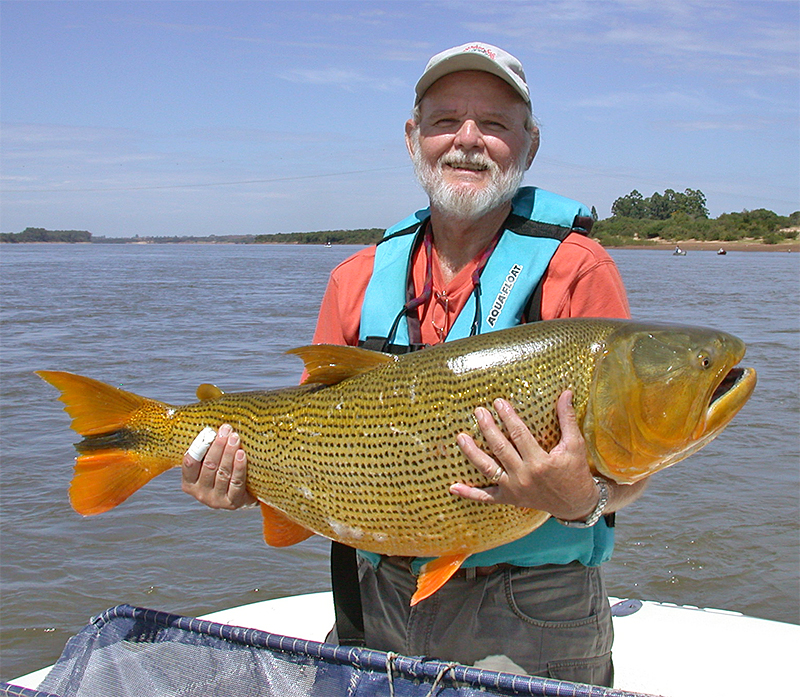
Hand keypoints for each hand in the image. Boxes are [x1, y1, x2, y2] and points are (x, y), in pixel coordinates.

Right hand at [181, 424, 256, 509]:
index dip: (200, 446)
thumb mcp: (209, 465)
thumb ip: (206, 451)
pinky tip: (242, 454)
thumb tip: (212, 426)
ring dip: (229, 453)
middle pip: (209, 466)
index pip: (190, 463)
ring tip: (235, 438)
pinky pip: (236, 482)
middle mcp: (200, 493)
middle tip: (226, 431)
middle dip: (218, 446)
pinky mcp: (232, 503)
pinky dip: (239, 467)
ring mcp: (216, 500)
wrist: (241, 496)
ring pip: (223, 473)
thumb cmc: (221, 474)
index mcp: (189, 483)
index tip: (210, 431)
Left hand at [450, 391, 600, 520]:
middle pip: (500, 448)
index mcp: (540, 462)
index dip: (507, 417)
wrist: (576, 504)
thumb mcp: (575, 445)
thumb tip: (566, 393)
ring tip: (460, 437)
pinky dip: (469, 494)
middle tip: (478, 412)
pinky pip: (486, 498)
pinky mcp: (510, 499)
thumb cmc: (575, 472)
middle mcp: (524, 476)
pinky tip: (453, 487)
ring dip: (472, 453)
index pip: (519, 434)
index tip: (498, 402)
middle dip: (487, 428)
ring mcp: (514, 489)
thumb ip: (567, 419)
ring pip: (488, 469)